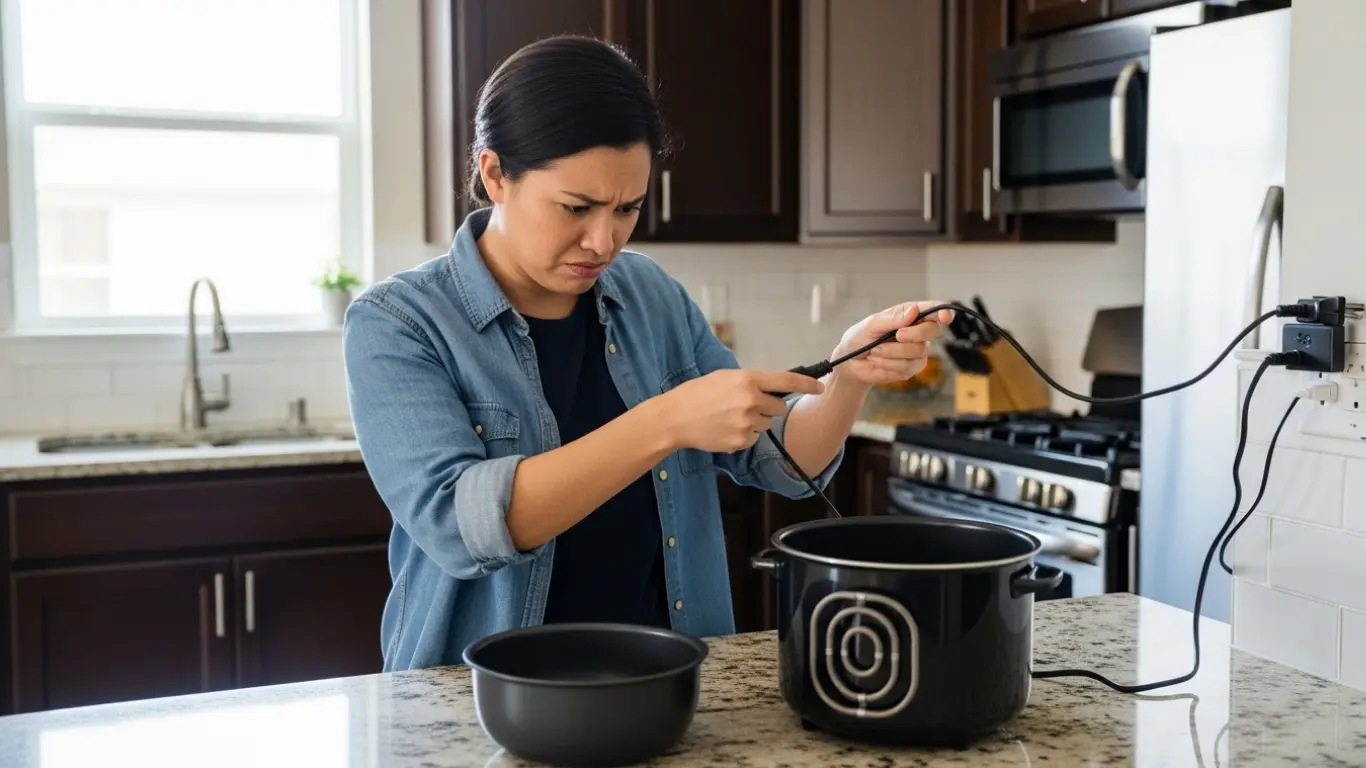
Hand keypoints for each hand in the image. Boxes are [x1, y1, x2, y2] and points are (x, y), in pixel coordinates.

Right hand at [658, 369, 825, 452]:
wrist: (674, 418)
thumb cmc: (697, 394)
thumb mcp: (724, 378)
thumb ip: (749, 381)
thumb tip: (771, 388)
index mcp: (747, 380)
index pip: (786, 380)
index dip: (807, 384)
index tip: (819, 386)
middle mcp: (750, 400)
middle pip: (778, 407)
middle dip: (767, 407)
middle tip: (744, 405)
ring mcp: (746, 422)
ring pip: (766, 424)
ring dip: (754, 421)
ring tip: (729, 417)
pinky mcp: (741, 441)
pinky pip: (754, 439)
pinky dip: (743, 435)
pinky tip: (725, 429)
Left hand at [831, 301, 953, 386]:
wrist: (851, 363)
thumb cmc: (860, 338)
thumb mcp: (871, 324)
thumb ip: (892, 318)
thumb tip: (914, 311)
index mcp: (910, 314)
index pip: (933, 310)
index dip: (943, 312)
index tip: (944, 318)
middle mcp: (917, 331)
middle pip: (932, 330)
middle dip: (913, 334)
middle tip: (896, 335)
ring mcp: (917, 350)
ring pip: (918, 351)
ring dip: (893, 352)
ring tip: (876, 351)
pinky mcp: (912, 367)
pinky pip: (909, 366)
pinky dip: (890, 364)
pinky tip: (879, 361)